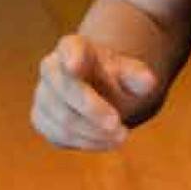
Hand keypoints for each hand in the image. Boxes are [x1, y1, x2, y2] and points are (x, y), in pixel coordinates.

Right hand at [31, 32, 158, 149]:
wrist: (99, 90)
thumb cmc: (115, 77)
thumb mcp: (131, 72)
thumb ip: (138, 75)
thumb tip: (149, 81)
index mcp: (74, 47)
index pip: (70, 49)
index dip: (71, 57)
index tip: (74, 65)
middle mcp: (51, 67)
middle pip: (65, 90)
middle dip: (93, 111)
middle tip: (121, 128)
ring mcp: (43, 94)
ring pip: (62, 119)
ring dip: (93, 133)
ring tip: (122, 136)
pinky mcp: (41, 119)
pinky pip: (58, 135)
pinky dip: (85, 142)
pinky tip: (106, 142)